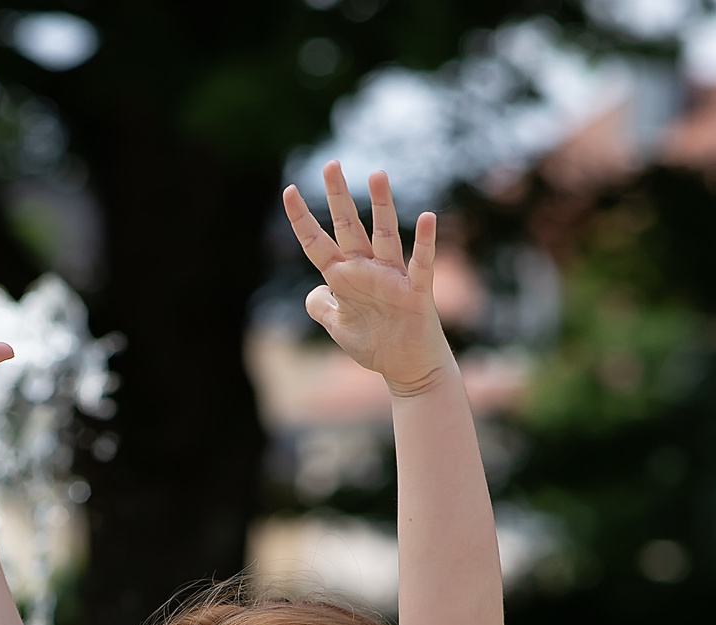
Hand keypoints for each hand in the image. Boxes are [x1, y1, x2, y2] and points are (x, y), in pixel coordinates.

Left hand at [282, 161, 450, 397]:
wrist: (408, 368)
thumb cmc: (375, 345)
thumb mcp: (337, 327)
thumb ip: (322, 307)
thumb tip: (313, 292)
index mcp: (344, 277)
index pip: (317, 243)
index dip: (301, 219)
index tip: (288, 190)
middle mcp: (367, 270)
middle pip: (349, 228)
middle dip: (338, 197)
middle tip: (331, 164)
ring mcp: (392, 277)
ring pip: (385, 235)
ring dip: (382, 206)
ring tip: (377, 174)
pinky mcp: (415, 292)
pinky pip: (421, 263)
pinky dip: (424, 242)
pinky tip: (427, 218)